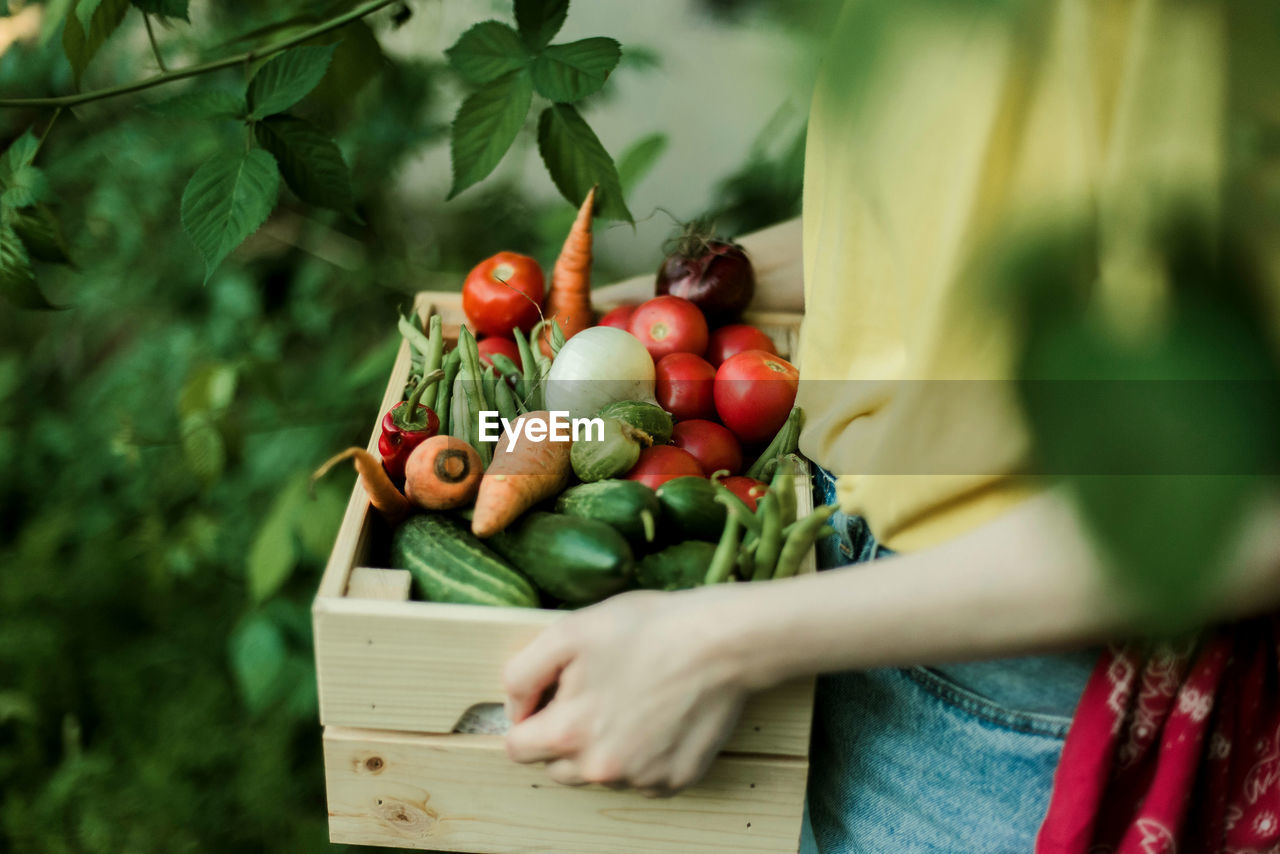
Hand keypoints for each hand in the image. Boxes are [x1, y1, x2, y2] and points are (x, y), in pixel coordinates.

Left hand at [502, 586, 749, 796]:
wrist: (722, 642)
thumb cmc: (647, 629)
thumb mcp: (567, 631)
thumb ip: (522, 674)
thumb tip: (515, 709)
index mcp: (569, 735)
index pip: (517, 748)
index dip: (528, 717)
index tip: (553, 694)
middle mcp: (602, 770)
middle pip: (558, 767)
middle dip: (566, 736)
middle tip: (596, 692)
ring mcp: (642, 780)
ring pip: (601, 773)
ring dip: (605, 747)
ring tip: (633, 700)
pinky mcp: (676, 780)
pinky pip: (642, 777)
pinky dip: (644, 754)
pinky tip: (659, 716)